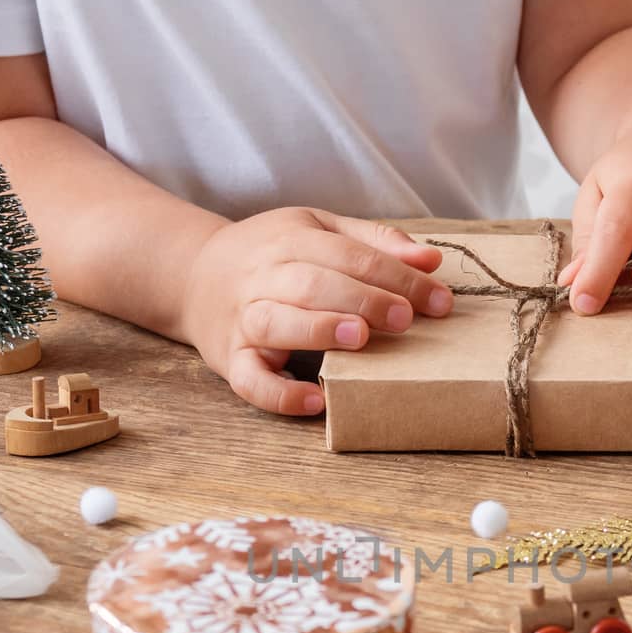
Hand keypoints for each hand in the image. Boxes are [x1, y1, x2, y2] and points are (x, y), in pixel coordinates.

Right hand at [182, 208, 450, 414]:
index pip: (350, 255)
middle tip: (405, 319)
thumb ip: (375, 244)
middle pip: (314, 284)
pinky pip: (250, 381)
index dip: (396, 277)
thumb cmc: (272, 256)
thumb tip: (432, 260)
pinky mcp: (230, 360)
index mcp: (292, 241)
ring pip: (278, 322)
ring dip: (320, 330)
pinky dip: (279, 394)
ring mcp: (244, 319)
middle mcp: (264, 277)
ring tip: (361, 339)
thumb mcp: (319, 231)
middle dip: (363, 299)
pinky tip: (315, 401)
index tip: (439, 301)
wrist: (193, 276)